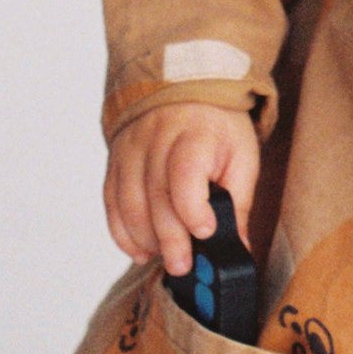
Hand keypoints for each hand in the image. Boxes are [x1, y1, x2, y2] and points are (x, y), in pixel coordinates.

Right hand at [104, 104, 257, 278]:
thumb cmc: (217, 126)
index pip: (184, 172)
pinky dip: (122, 231)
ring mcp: (131, 149)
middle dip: (168, 237)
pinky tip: (139, 250)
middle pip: (155, 194)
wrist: (185, 87)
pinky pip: (111, 201)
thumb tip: (238, 245)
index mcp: (195, 133)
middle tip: (181, 266)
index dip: (192, 207)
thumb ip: (239, 200)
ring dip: (143, 238)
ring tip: (163, 260)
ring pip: (128, 201)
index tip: (205, 232)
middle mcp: (156, 139)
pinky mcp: (115, 161)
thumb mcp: (242, 154)